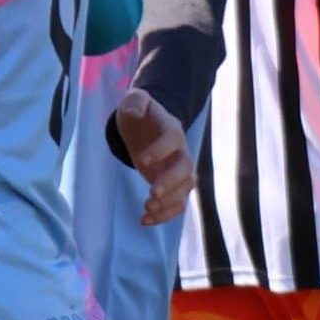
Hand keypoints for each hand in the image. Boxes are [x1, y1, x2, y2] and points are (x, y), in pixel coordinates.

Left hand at [115, 88, 195, 224]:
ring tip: (146, 210)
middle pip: (186, 170)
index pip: (173, 139)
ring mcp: (178, 171)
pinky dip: (164, 215)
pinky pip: (176, 204)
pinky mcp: (172, 185)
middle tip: (152, 193)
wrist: (145, 125)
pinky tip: (145, 220)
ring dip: (168, 203)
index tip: (142, 160)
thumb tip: (134, 113)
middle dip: (171, 183)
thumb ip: (135, 101)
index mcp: (172, 129)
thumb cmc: (140, 111)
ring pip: (184, 191)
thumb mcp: (134, 99)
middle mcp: (180, 152)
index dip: (161, 150)